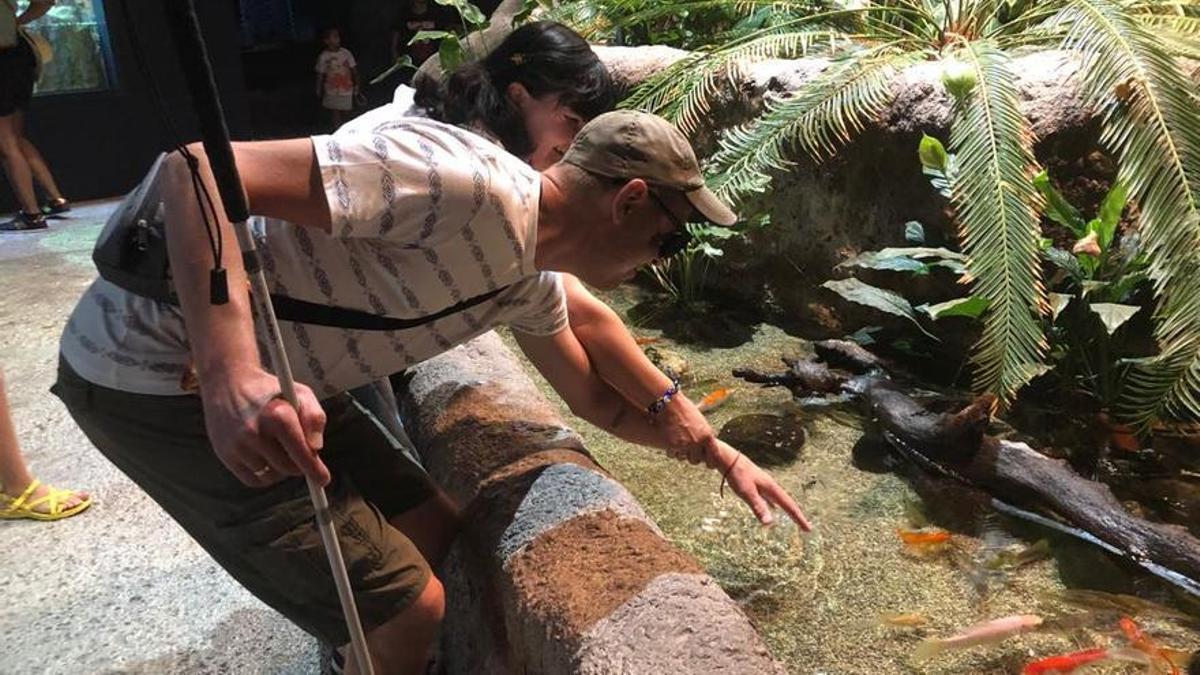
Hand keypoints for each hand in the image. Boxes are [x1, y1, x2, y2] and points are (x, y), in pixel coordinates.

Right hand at [201, 367, 329, 486]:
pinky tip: (266, 459)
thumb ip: (315, 418)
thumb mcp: (300, 394)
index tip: (323, 480)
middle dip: (299, 465)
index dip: (314, 469)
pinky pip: (252, 480)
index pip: (301, 452)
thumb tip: (316, 448)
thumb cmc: (272, 391)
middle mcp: (255, 432)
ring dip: (281, 470)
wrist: (229, 383)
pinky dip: (264, 476)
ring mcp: (238, 445)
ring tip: (279, 450)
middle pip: (288, 468)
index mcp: (278, 416)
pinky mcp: (225, 454)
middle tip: (299, 454)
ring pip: (271, 476)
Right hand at [658, 395, 717, 464]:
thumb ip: (704, 435)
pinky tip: (669, 441)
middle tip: (687, 450)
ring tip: (677, 442)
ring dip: (680, 453)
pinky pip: (673, 455)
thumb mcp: (700, 422)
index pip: (714, 456)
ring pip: (683, 458)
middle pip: (696, 460)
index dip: (711, 462)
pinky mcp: (673, 446)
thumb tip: (706, 447)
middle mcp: (698, 442)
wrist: (669, 403)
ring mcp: (685, 445)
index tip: (709, 465)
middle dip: (692, 457)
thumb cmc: (684, 409)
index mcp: (707, 435)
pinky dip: (671, 451)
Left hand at [712, 440, 811, 530]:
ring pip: (779, 500)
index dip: (799, 518)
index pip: (789, 506)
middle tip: (805, 527)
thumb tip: (769, 523)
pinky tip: (772, 507)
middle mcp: (770, 486)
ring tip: (794, 517)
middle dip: (796, 515)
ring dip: (786, 509)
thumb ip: (758, 507)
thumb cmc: (736, 474)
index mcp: (771, 487)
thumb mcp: (746, 492)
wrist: (727, 458)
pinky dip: (773, 505)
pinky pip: (769, 498)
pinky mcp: (755, 484)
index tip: (808, 529)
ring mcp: (763, 484)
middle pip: (787, 503)